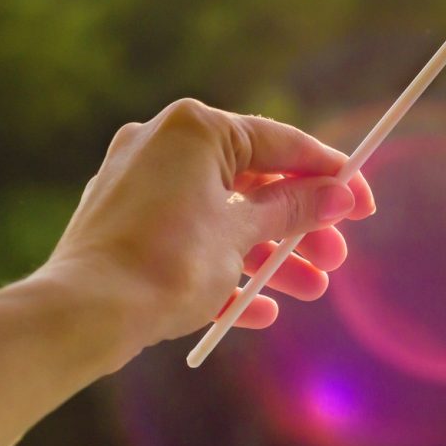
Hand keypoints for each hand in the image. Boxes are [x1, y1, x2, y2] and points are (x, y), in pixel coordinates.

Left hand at [43, 98, 375, 368]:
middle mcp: (165, 145)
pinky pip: (190, 239)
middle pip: (254, 182)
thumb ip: (295, 208)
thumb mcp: (244, 233)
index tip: (364, 207)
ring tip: (309, 292)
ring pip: (223, 215)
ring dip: (269, 255)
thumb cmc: (167, 263)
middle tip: (335, 258)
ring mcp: (140, 186)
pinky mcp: (125, 225)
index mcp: (197, 129)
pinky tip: (258, 311)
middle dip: (299, 227)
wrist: (82, 316)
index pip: (284, 143)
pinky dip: (224, 267)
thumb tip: (340, 196)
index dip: (332, 176)